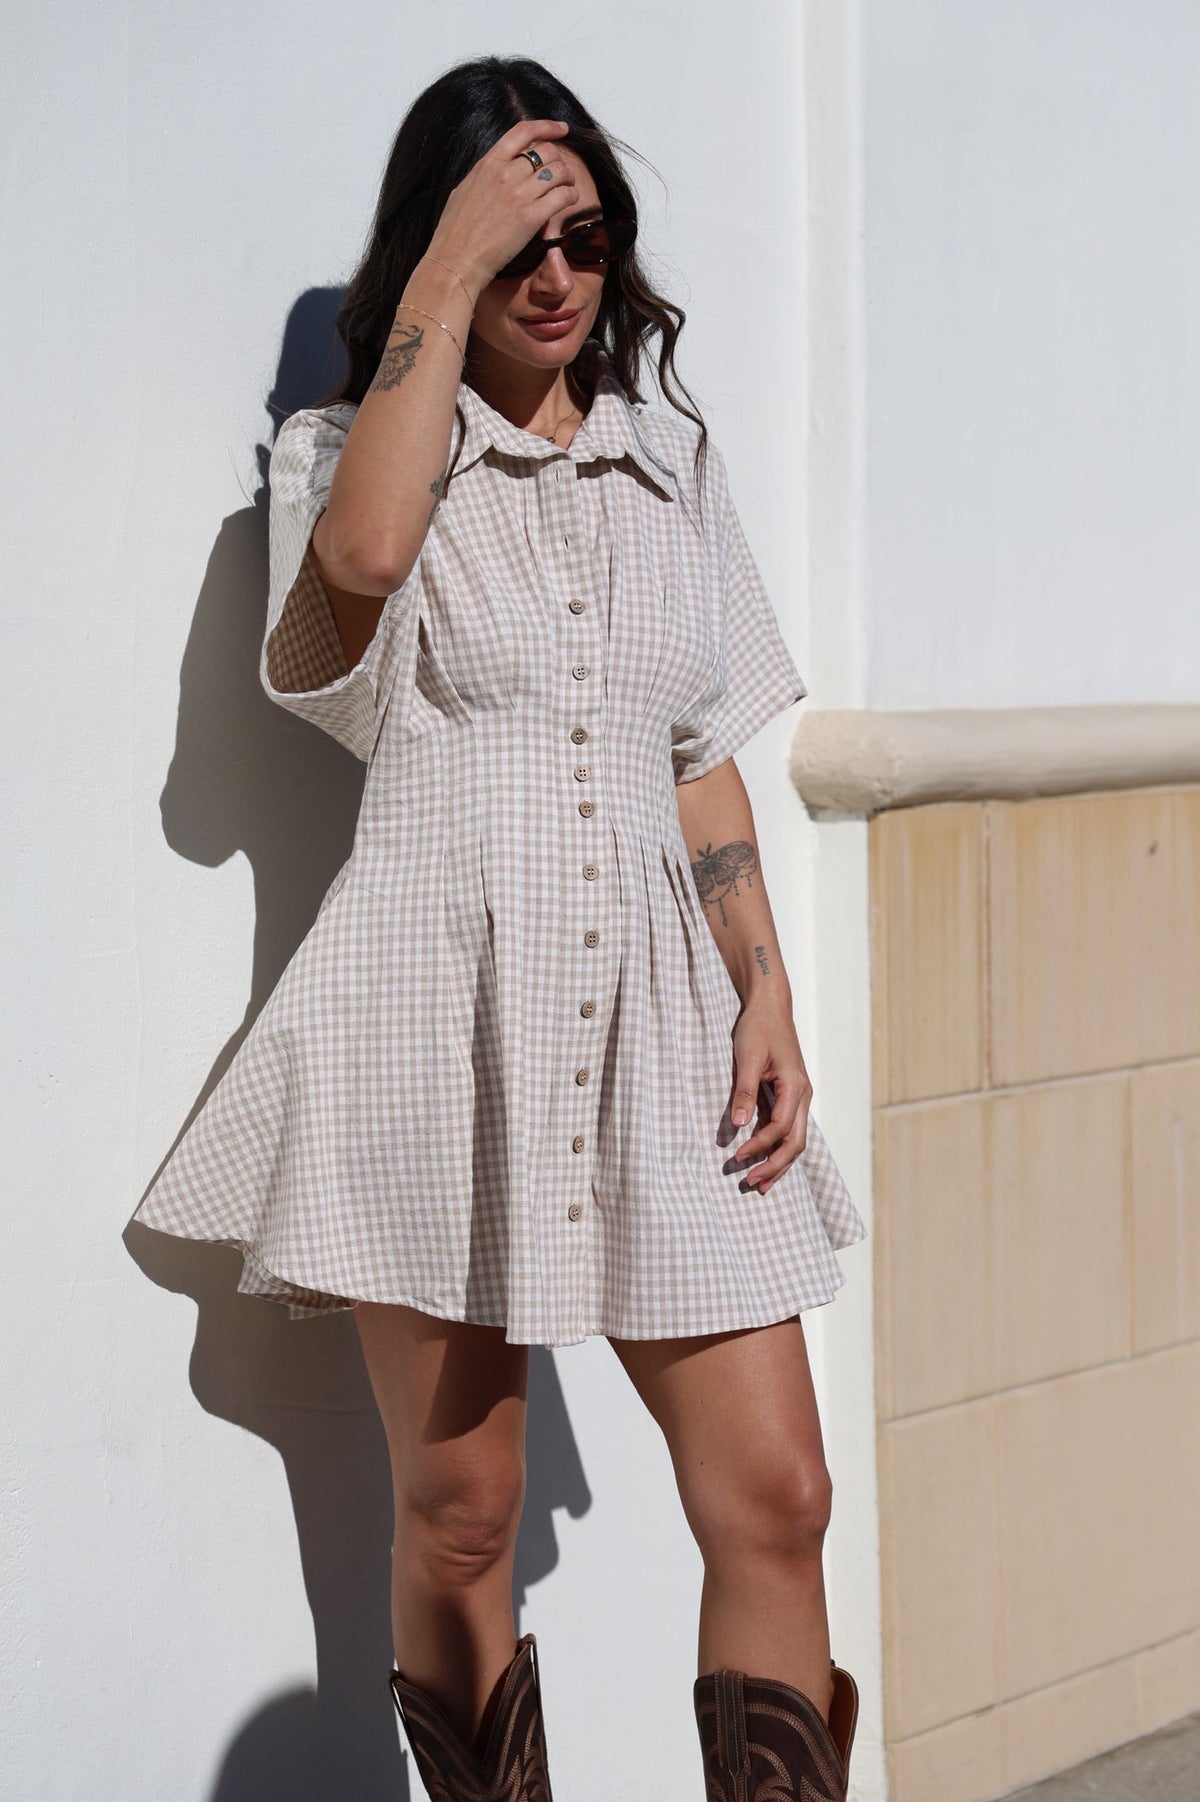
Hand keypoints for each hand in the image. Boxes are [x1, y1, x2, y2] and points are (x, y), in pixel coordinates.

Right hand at [425, 119, 579, 298]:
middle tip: (563, 175)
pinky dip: (571, 196)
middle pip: (546, 152)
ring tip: (568, 188)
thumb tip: (495, 171)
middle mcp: (505, 173)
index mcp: (488, 163)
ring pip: (559, 171)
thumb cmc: (455, 232)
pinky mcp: (531, 217)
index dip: (547, 126)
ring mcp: (519, 194)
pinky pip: (563, 196)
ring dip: (568, 178)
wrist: (456, 260)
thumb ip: (484, 176)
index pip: (523, 131)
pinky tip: (570, 202)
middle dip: (559, 161)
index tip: (562, 129)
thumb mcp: (464, 190)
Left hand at [727, 993, 812, 1192]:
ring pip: (794, 1139)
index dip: (759, 1145)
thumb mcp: (746, 1057)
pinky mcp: (788, 1096)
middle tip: (752, 1184)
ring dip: (778, 1162)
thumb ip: (743, 1091)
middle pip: (795, 1142)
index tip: (737, 1157)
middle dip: (775, 1165)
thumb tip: (739, 1125)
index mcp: (795, 1086)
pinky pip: (786, 1128)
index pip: (781, 1127)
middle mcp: (802, 1095)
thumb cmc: (758, 1028)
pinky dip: (775, 1147)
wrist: (770, 1007)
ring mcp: (798, 1097)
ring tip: (760, 1184)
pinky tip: (762, 1161)